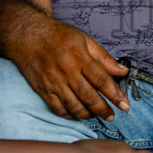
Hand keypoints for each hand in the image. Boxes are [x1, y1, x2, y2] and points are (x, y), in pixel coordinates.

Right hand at [3, 7, 130, 119]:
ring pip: (74, 106)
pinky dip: (70, 115)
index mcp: (79, 57)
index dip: (115, 94)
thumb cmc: (58, 36)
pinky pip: (59, 109)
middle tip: (112, 116)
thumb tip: (122, 71)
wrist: (28, 36)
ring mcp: (54, 83)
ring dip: (89, 115)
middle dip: (103, 109)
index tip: (124, 104)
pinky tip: (79, 114)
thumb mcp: (85, 40)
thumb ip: (104, 58)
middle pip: (89, 96)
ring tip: (98, 116)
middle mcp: (67, 72)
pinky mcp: (44, 90)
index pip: (101, 80)